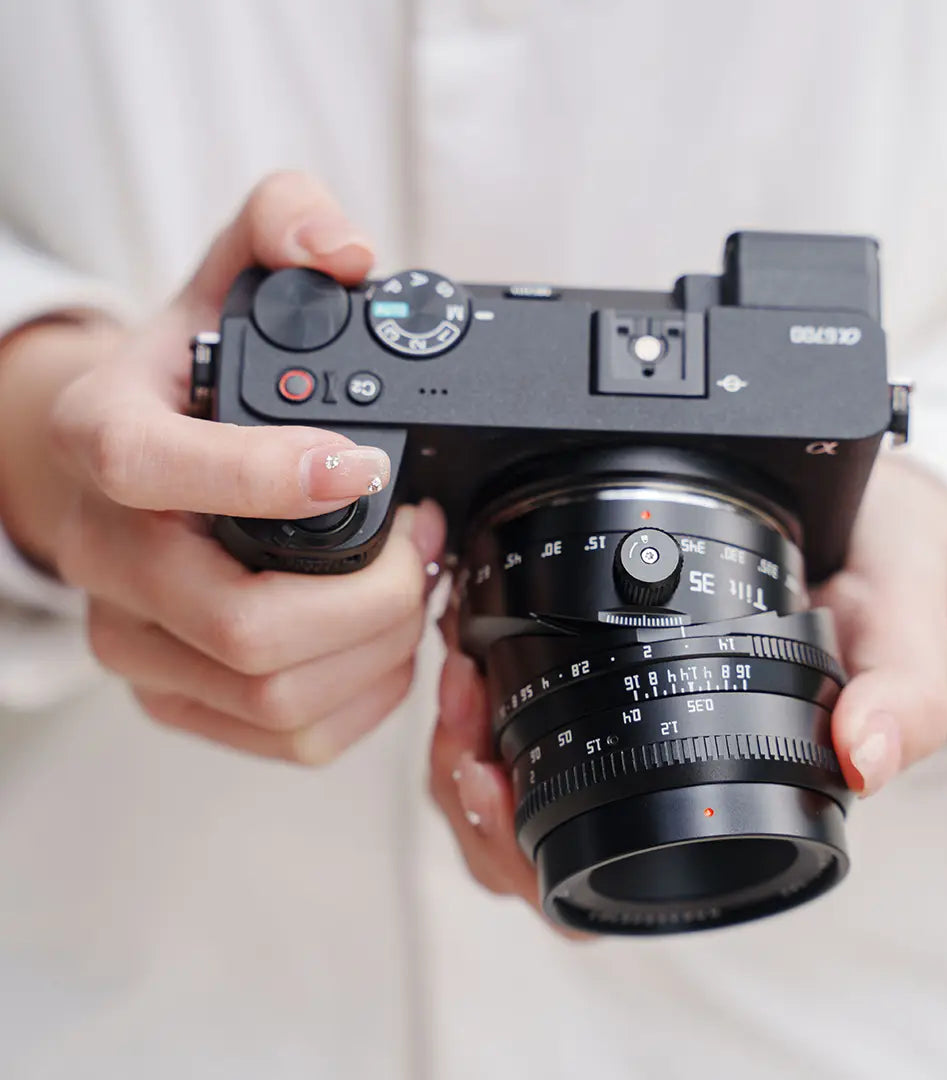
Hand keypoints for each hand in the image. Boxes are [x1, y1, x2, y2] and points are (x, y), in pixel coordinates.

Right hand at [0, 171, 444, 761]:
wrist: (118, 468)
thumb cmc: (179, 385)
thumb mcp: (222, 281)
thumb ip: (280, 222)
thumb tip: (345, 249)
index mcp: (105, 442)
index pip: (158, 472)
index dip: (267, 478)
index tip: (365, 466)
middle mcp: (111, 559)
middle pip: (246, 627)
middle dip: (372, 594)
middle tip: (423, 540)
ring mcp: (140, 643)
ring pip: (277, 696)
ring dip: (378, 647)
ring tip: (411, 585)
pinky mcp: (177, 697)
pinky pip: (285, 736)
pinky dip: (362, 698)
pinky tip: (381, 640)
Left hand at [428, 454, 946, 912]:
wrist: (873, 506)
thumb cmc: (884, 574)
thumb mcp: (906, 626)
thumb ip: (904, 693)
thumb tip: (864, 756)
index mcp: (721, 784)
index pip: (607, 874)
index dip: (529, 855)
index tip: (490, 778)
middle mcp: (662, 763)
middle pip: (526, 844)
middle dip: (468, 790)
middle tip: (459, 714)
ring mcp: (625, 715)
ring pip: (503, 782)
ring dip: (456, 737)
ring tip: (457, 674)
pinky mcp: (600, 658)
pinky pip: (513, 706)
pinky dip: (472, 686)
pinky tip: (466, 641)